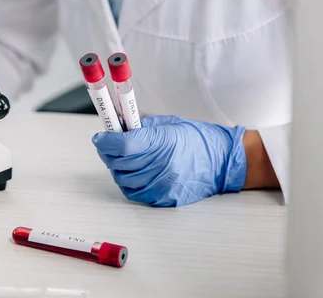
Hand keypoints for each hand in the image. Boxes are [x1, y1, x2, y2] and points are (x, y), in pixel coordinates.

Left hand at [92, 115, 247, 206]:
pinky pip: (135, 193)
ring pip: (123, 180)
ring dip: (117, 168)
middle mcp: (161, 165)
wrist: (223, 161)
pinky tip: (134, 172)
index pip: (123, 144)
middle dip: (108, 153)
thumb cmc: (197, 138)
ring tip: (123, 159)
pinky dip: (129, 183)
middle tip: (108, 145)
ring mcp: (163, 185)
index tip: (100, 137)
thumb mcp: (169, 124)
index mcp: (162, 141)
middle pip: (119, 163)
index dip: (106, 140)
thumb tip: (116, 127)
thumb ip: (141, 127)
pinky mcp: (165, 198)